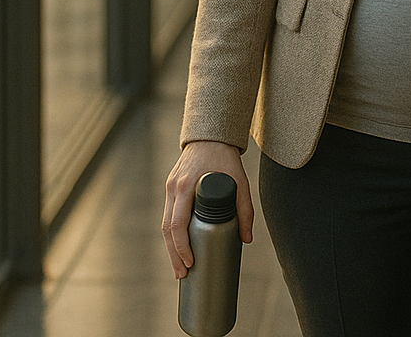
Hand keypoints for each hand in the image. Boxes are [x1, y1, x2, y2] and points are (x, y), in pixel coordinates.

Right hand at [162, 140, 253, 278]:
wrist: (210, 137)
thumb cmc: (225, 159)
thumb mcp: (239, 182)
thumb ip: (244, 209)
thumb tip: (246, 239)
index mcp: (186, 187)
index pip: (177, 224)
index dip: (181, 247)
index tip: (190, 262)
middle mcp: (174, 189)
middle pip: (167, 229)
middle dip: (174, 255)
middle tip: (183, 274)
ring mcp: (170, 188)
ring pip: (164, 224)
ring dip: (170, 248)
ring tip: (179, 268)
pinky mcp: (171, 188)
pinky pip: (167, 215)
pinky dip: (171, 234)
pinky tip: (177, 247)